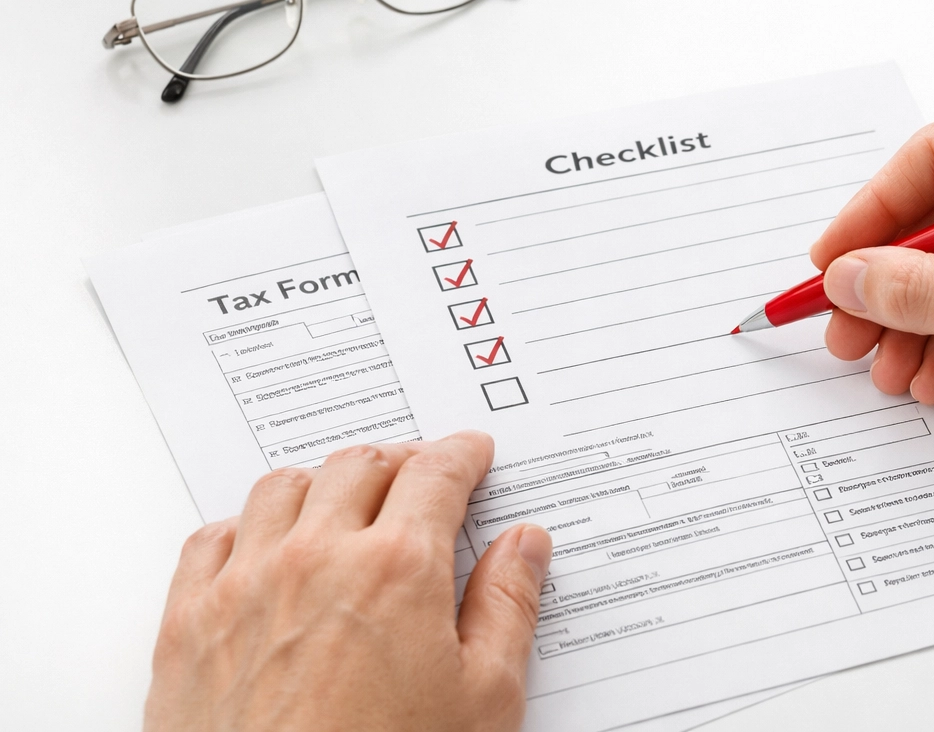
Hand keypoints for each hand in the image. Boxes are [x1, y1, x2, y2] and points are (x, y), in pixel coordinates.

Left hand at [145, 433, 551, 731]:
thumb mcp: (484, 701)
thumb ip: (508, 607)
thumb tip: (524, 545)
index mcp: (396, 568)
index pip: (435, 474)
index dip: (461, 455)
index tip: (471, 455)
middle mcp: (315, 558)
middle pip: (360, 465)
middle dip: (401, 459)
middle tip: (422, 473)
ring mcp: (242, 586)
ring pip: (283, 487)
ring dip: (324, 480)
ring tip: (346, 497)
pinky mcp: (187, 624)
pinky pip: (212, 537)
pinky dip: (247, 524)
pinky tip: (266, 541)